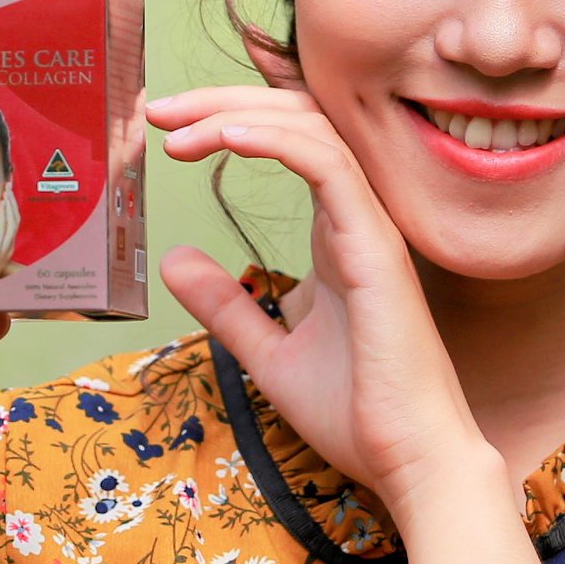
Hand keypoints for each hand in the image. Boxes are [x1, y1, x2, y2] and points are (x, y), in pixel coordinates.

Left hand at [0, 183, 20, 290]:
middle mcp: (7, 247)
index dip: (8, 206)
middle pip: (15, 218)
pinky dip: (4, 214)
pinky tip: (1, 202)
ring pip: (12, 220)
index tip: (3, 191)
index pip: (10, 222)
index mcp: (3, 248)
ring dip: (9, 203)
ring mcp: (4, 249)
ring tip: (6, 188)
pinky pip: (4, 228)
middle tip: (8, 183)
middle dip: (11, 200)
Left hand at [146, 78, 491, 521]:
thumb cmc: (356, 412)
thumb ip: (226, 305)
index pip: (289, 142)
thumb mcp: (266, 352)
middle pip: (295, 120)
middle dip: (220, 103)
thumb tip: (176, 260)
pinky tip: (227, 138)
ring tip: (175, 127)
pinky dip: (276, 141)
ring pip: (311, 131)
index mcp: (337, 233)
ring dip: (236, 116)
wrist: (408, 460)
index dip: (228, 119)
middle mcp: (356, 218)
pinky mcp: (376, 249)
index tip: (166, 128)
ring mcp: (370, 228)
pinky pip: (329, 168)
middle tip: (156, 110)